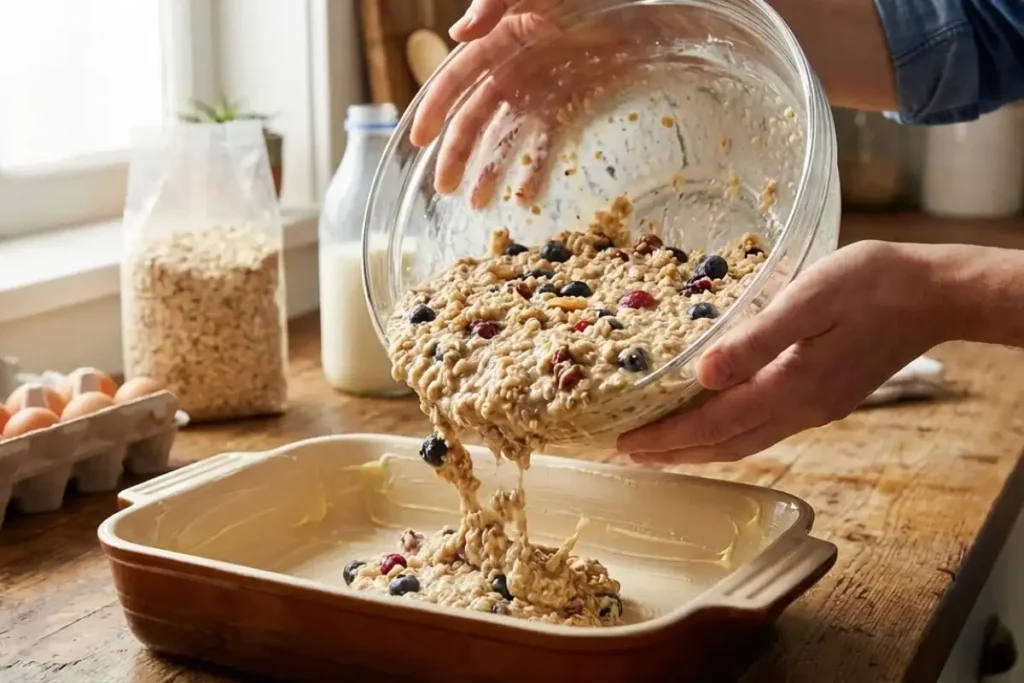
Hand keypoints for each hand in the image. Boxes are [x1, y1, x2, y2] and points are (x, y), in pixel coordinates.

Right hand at [411, 0, 649, 207]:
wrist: (637, 0)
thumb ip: (492, 3)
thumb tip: (457, 34)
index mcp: (497, 41)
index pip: (456, 80)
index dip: (435, 109)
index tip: (418, 140)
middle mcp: (512, 69)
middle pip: (475, 117)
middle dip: (457, 153)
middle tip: (443, 188)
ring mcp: (540, 89)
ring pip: (506, 135)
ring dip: (490, 169)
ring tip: (477, 203)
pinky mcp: (570, 102)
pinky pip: (547, 140)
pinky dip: (535, 167)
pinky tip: (525, 195)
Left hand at [618, 240, 946, 464]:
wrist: (936, 294)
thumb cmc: (871, 284)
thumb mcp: (809, 298)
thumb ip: (756, 339)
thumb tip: (702, 374)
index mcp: (791, 387)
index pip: (713, 425)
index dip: (666, 438)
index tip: (624, 445)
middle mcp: (801, 409)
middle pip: (725, 446)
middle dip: (674, 454)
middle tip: (629, 456)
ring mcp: (816, 408)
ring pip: (745, 442)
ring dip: (700, 450)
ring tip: (662, 450)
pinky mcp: (827, 398)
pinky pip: (764, 430)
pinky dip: (729, 435)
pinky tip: (716, 424)